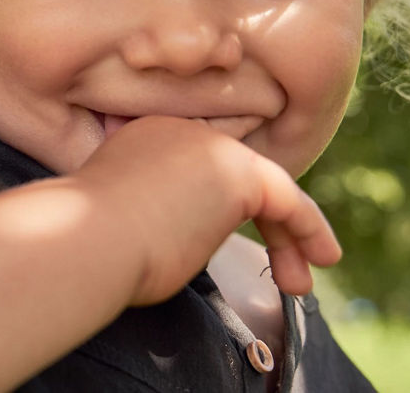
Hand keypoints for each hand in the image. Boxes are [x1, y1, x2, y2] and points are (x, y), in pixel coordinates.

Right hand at [73, 115, 340, 304]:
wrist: (87, 236)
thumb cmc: (92, 243)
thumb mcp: (121, 215)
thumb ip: (153, 211)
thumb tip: (176, 236)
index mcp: (147, 135)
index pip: (200, 165)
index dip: (222, 204)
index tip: (226, 238)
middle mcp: (181, 131)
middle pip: (237, 173)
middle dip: (263, 219)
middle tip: (281, 266)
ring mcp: (212, 147)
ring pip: (265, 187)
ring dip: (287, 235)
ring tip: (298, 279)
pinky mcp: (238, 172)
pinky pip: (289, 202)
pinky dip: (309, 229)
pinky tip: (323, 255)